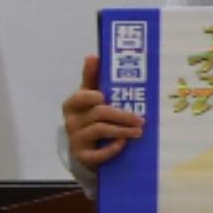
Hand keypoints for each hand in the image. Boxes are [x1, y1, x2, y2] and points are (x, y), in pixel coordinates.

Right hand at [61, 55, 144, 175]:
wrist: (85, 149)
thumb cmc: (90, 118)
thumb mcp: (90, 98)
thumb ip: (92, 78)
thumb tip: (92, 56)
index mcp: (73, 105)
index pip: (80, 97)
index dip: (92, 96)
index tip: (104, 96)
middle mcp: (71, 122)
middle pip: (98, 114)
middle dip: (121, 115)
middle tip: (141, 119)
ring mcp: (76, 140)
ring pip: (100, 131)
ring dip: (122, 130)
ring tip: (139, 131)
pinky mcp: (83, 157)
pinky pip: (97, 154)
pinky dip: (111, 149)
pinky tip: (123, 144)